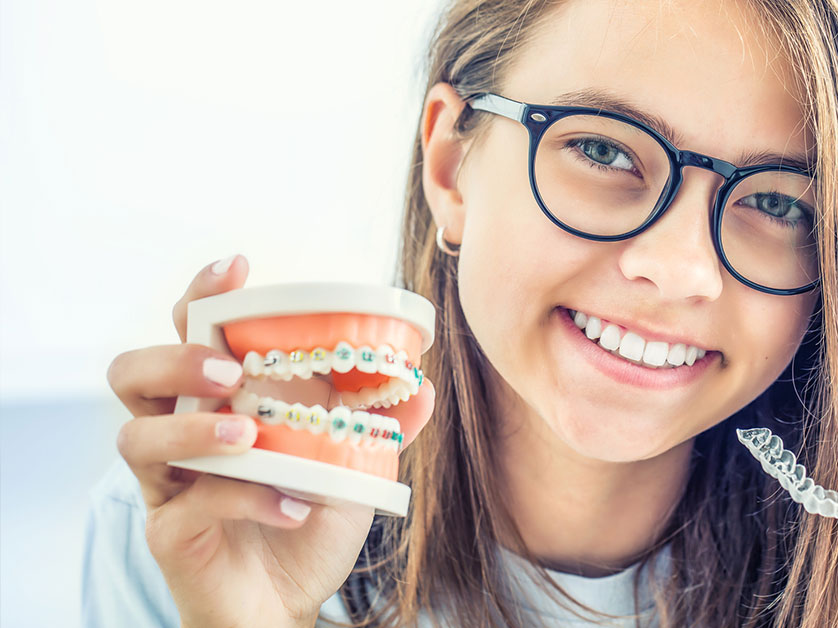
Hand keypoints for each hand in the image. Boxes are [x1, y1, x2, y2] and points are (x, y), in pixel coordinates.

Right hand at [107, 256, 435, 627]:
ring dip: (193, 429)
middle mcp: (181, 433)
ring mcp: (168, 484)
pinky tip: (294, 505)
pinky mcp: (170, 534)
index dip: (202, 294)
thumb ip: (380, 423)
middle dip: (176, 359)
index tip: (238, 269)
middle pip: (132, 373)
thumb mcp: (352, 466)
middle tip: (229, 372)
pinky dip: (246, 499)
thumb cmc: (307, 520)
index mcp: (218, 400)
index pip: (189, 332)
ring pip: (136, 438)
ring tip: (249, 437)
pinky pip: (189, 506)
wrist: (287, 604)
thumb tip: (422, 383)